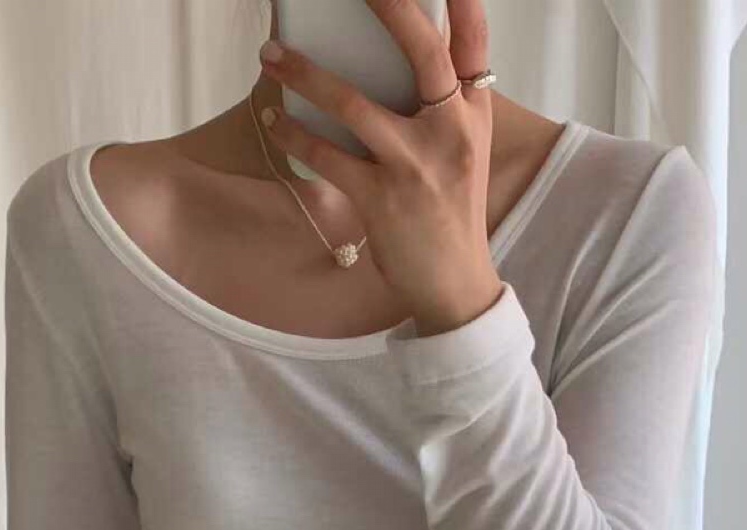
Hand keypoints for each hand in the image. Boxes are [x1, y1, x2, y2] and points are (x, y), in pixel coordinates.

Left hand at [257, 0, 502, 335]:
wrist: (456, 285)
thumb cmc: (452, 213)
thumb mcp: (466, 152)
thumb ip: (447, 104)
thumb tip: (408, 55)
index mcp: (474, 116)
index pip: (474, 45)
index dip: (464, 3)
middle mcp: (451, 133)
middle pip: (424, 53)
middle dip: (391, 9)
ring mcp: (415, 166)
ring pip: (353, 103)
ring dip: (305, 74)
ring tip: (272, 55)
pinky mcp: (381, 199)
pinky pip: (326, 157)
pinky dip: (294, 135)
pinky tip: (274, 119)